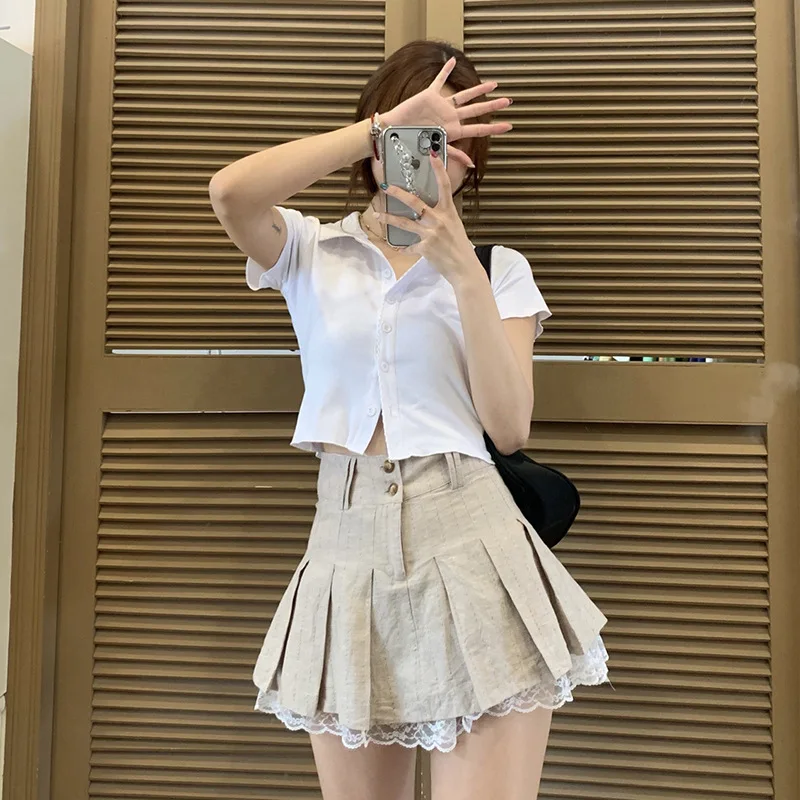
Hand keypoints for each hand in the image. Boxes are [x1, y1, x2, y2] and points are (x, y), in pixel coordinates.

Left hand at [374, 150, 482, 285]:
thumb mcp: (455, 225)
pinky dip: (404, 248)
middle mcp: (439, 220)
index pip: (444, 186)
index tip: (432, 154)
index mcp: (448, 212)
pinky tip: (399, 248)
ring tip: (377, 215)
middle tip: (386, 186)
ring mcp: (431, 234)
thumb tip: (429, 210)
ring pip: (405, 223)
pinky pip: (409, 246)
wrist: (464, 268)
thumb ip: (442, 216)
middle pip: (415, 202)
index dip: (438, 169)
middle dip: (398, 193)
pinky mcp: (424, 248)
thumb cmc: (460, 246)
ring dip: (389, 218)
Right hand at [381, 56, 512, 167]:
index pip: (478, 129)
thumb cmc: (411, 143)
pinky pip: (439, 79)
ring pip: (464, 95)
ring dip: (479, 89)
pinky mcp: (429, 95)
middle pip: (476, 110)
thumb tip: (471, 164)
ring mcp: (441, 106)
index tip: (508, 126)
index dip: (493, 128)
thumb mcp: (436, 148)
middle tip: (508, 101)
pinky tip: (452, 60)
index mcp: (453, 131)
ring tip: (493, 84)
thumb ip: (454, 154)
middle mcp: (450, 117)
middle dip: (492, 106)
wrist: (394, 132)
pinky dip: (445, 70)